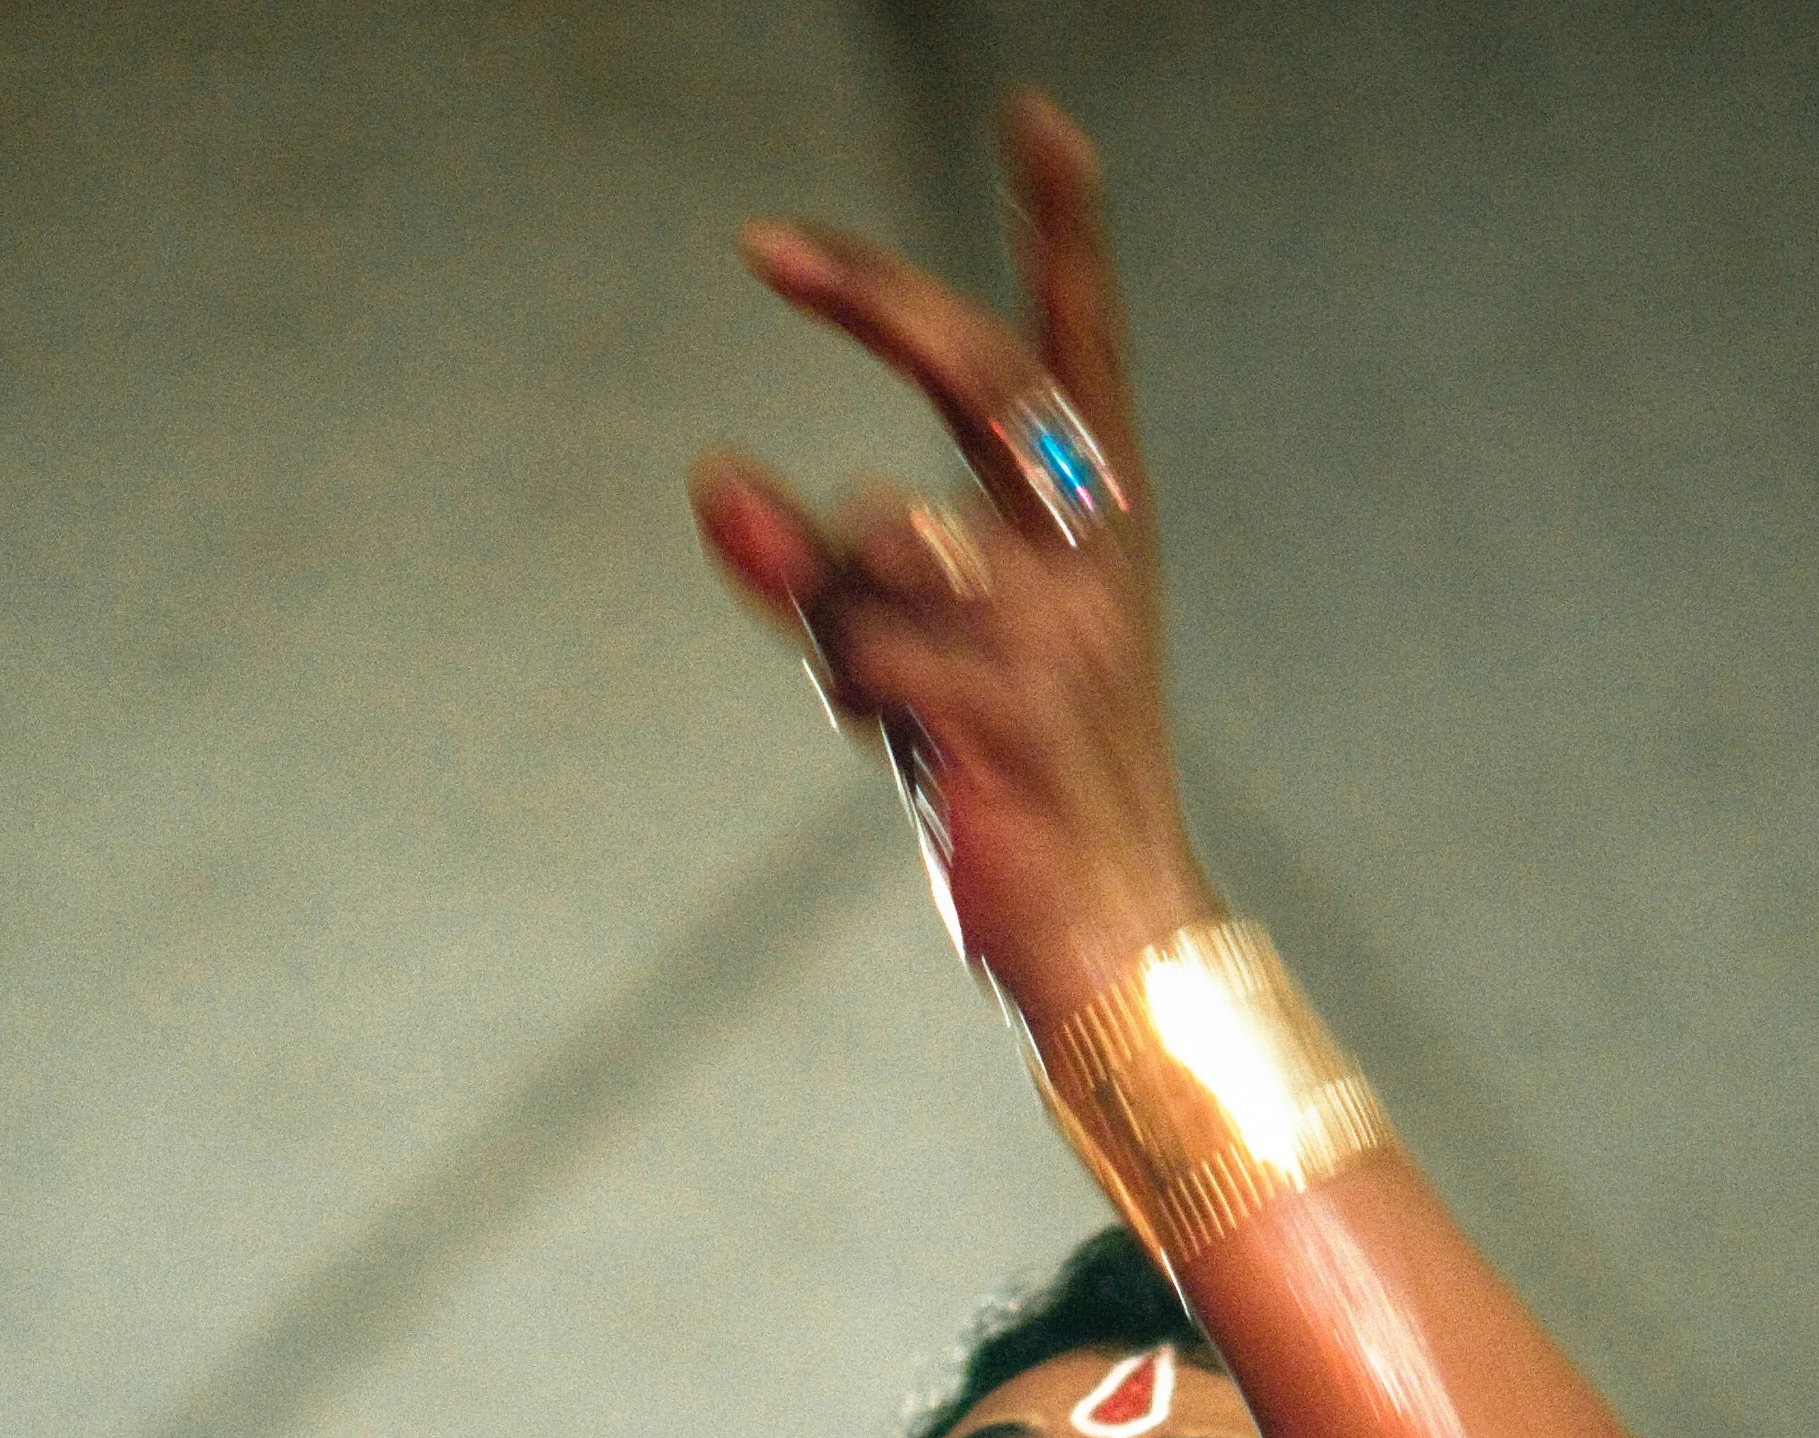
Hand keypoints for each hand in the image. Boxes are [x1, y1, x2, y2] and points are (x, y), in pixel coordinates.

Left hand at [691, 90, 1209, 1027]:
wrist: (1110, 937)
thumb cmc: (1022, 783)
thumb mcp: (930, 652)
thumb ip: (830, 563)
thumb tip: (707, 471)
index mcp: (1104, 524)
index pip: (1084, 349)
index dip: (1064, 233)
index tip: (1035, 119)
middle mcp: (1093, 554)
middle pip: (980, 374)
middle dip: (872, 299)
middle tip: (765, 243)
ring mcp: (1053, 629)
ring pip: (878, 535)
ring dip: (837, 601)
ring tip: (880, 689)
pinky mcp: (996, 709)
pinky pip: (857, 642)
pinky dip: (842, 679)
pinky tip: (885, 730)